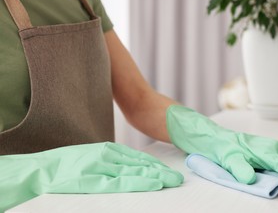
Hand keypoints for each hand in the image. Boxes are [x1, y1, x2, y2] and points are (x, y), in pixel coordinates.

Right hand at [0, 142, 182, 210]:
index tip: (168, 171)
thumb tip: (130, 165)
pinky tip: (153, 183)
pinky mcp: (94, 179)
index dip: (155, 165)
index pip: (137, 158)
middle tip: (177, 178)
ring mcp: (102, 167)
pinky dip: (139, 182)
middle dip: (160, 172)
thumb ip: (111, 160)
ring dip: (155, 176)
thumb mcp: (93, 157)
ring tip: (171, 181)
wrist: (43, 170)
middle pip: (140, 165)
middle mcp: (108, 157)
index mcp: (108, 151)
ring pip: (135, 172)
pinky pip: (120, 182)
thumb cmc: (67, 165)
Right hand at [166, 105, 277, 187]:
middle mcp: (257, 145)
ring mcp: (240, 146)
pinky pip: (232, 159)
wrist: (198, 131)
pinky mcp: (222, 150)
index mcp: (266, 149)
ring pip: (266, 157)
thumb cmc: (227, 146)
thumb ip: (270, 165)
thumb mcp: (250, 156)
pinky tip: (247, 177)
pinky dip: (240, 167)